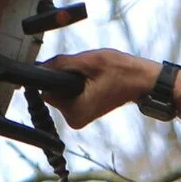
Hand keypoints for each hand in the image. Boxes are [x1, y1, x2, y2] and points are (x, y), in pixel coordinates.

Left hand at [43, 49, 160, 128]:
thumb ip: (60, 63)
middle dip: (66, 78)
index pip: (47, 91)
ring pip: (61, 91)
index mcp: (74, 113)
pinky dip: (78, 85)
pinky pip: (69, 94)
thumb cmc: (121, 72)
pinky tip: (94, 81)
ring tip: (94, 76)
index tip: (74, 70)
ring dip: (73, 80)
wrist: (141, 80)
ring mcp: (78, 117)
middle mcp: (74, 120)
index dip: (57, 75)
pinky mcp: (82, 111)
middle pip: (53, 92)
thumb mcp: (88, 61)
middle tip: (88, 73)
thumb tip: (39, 66)